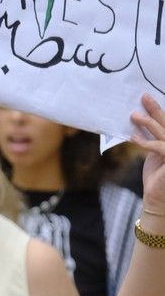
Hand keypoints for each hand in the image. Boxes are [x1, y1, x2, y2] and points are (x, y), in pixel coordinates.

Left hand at [131, 94, 164, 214]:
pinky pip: (160, 147)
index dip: (159, 110)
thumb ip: (155, 137)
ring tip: (133, 115)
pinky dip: (146, 142)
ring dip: (148, 122)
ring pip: (164, 132)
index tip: (148, 98)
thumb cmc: (157, 176)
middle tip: (144, 96)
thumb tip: (141, 118)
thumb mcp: (154, 152)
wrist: (157, 199)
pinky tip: (133, 137)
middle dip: (156, 109)